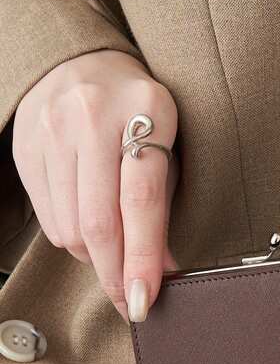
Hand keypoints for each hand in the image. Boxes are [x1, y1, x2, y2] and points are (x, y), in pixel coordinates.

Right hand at [12, 49, 178, 321]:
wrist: (81, 62)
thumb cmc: (138, 112)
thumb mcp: (169, 144)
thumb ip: (166, 204)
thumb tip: (164, 270)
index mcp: (145, 111)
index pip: (141, 201)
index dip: (142, 258)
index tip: (144, 299)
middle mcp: (92, 118)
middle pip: (98, 223)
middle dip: (115, 274)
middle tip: (128, 301)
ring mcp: (52, 131)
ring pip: (70, 228)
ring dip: (95, 258)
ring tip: (114, 254)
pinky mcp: (25, 147)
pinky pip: (49, 218)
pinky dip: (72, 240)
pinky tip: (89, 230)